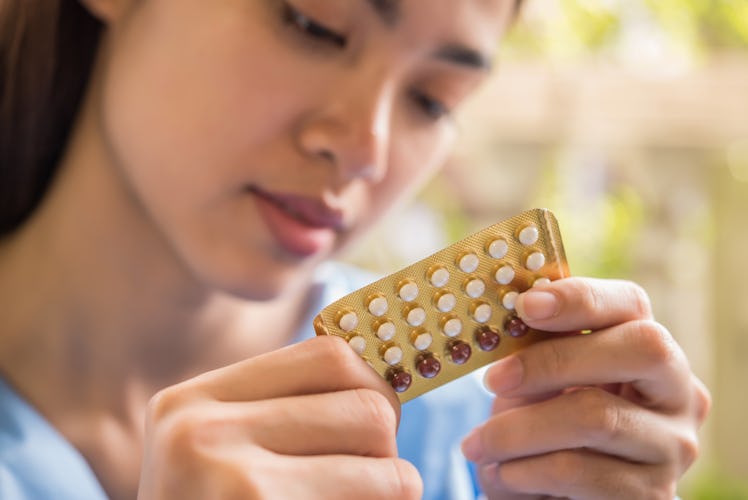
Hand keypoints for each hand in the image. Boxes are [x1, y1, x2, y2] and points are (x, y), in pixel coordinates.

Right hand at [137, 336, 421, 499]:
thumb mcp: (215, 452)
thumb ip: (282, 411)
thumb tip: (384, 380)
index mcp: (191, 400)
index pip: (330, 355)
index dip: (372, 385)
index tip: (373, 419)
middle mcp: (201, 432)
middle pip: (368, 406)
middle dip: (386, 447)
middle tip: (368, 477)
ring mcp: (231, 484)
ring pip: (388, 465)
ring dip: (393, 489)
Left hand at [461, 277, 710, 499]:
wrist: (556, 497)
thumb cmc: (547, 422)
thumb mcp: (541, 380)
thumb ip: (536, 345)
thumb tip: (503, 311)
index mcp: (649, 347)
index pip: (631, 303)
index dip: (580, 298)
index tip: (524, 305)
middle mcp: (678, 393)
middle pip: (639, 349)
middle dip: (554, 360)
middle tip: (491, 379)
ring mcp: (672, 446)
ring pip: (598, 417)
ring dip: (519, 430)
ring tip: (477, 443)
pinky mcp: (653, 495)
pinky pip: (580, 472)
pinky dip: (526, 471)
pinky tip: (502, 472)